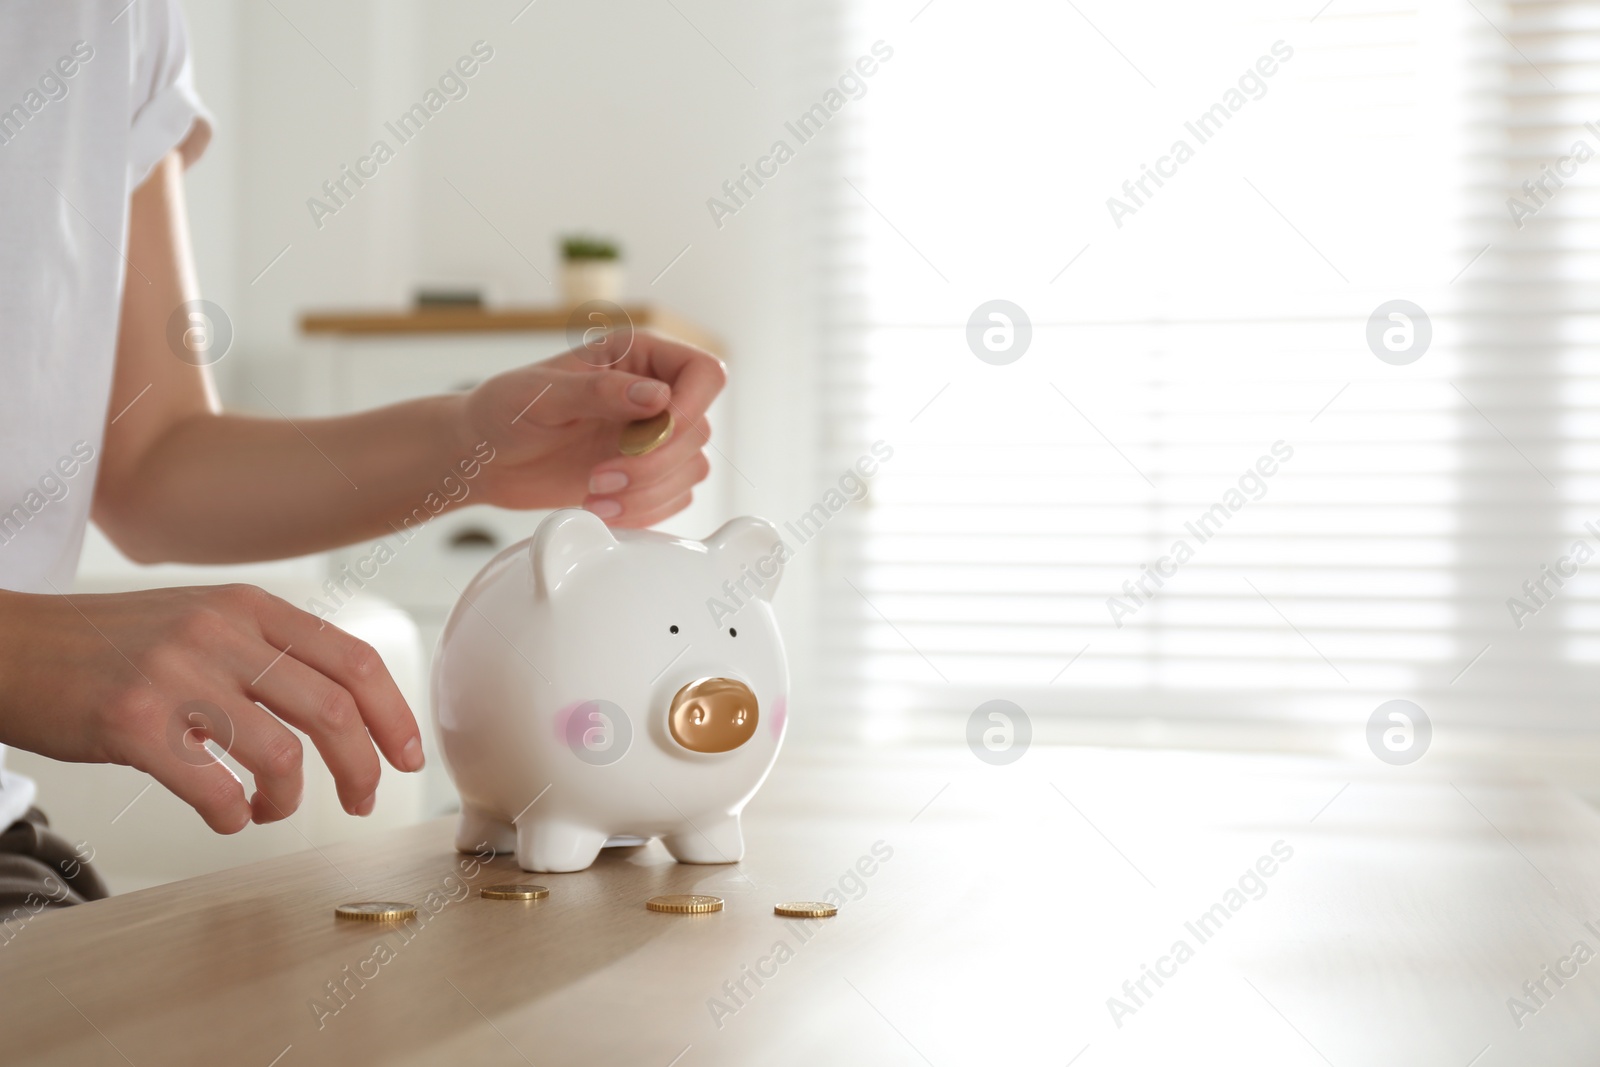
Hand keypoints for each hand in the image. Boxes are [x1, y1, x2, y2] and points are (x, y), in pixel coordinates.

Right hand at [0, 584, 423, 832]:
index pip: (353, 659)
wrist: (9, 646)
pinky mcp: (131, 722)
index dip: (394, 714)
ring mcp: (176, 674)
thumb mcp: (202, 619)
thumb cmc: (109, 644)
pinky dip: (233, 815)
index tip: (408, 754)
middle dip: (364, 767)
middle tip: (363, 799)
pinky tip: (228, 816)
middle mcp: (221, 632)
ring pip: (283, 753)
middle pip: (335, 710)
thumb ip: (267, 650)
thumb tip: (343, 708)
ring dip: (292, 799)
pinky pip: (212, 786)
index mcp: (250, 607)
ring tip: (275, 808)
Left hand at [456, 330, 726, 527]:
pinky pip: (674, 499)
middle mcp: (655, 396)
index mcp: (639, 357)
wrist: (483, 458)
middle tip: (599, 477)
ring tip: (594, 496)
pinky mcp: (645, 478)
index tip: (652, 434)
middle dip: (653, 462)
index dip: (692, 406)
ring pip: (692, 470)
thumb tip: (659, 397)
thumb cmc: (503, 411)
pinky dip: (643, 512)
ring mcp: (652, 439)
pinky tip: (600, 508)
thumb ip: (600, 391)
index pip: (704, 373)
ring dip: (647, 492)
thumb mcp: (543, 394)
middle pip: (699, 430)